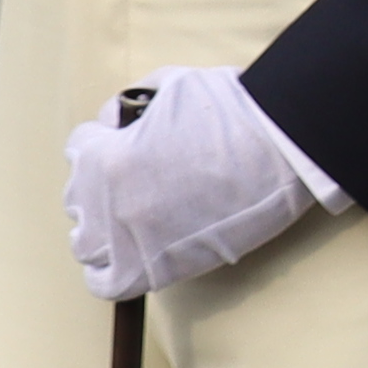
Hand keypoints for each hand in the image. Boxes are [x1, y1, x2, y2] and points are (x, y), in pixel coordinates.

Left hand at [64, 65, 343, 301]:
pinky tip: (133, 253)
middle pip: (79, 197)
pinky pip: (104, 283)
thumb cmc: (238, 111)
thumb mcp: (178, 83)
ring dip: (104, 227)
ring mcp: (127, 242)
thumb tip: (117, 118)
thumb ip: (136, 99)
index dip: (109, 138)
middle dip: (104, 182)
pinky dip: (110, 271)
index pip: (80, 147)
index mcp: (106, 157)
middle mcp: (105, 203)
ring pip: (86, 243)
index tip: (132, 140)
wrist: (287, 150)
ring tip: (137, 216)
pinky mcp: (151, 272)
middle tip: (144, 176)